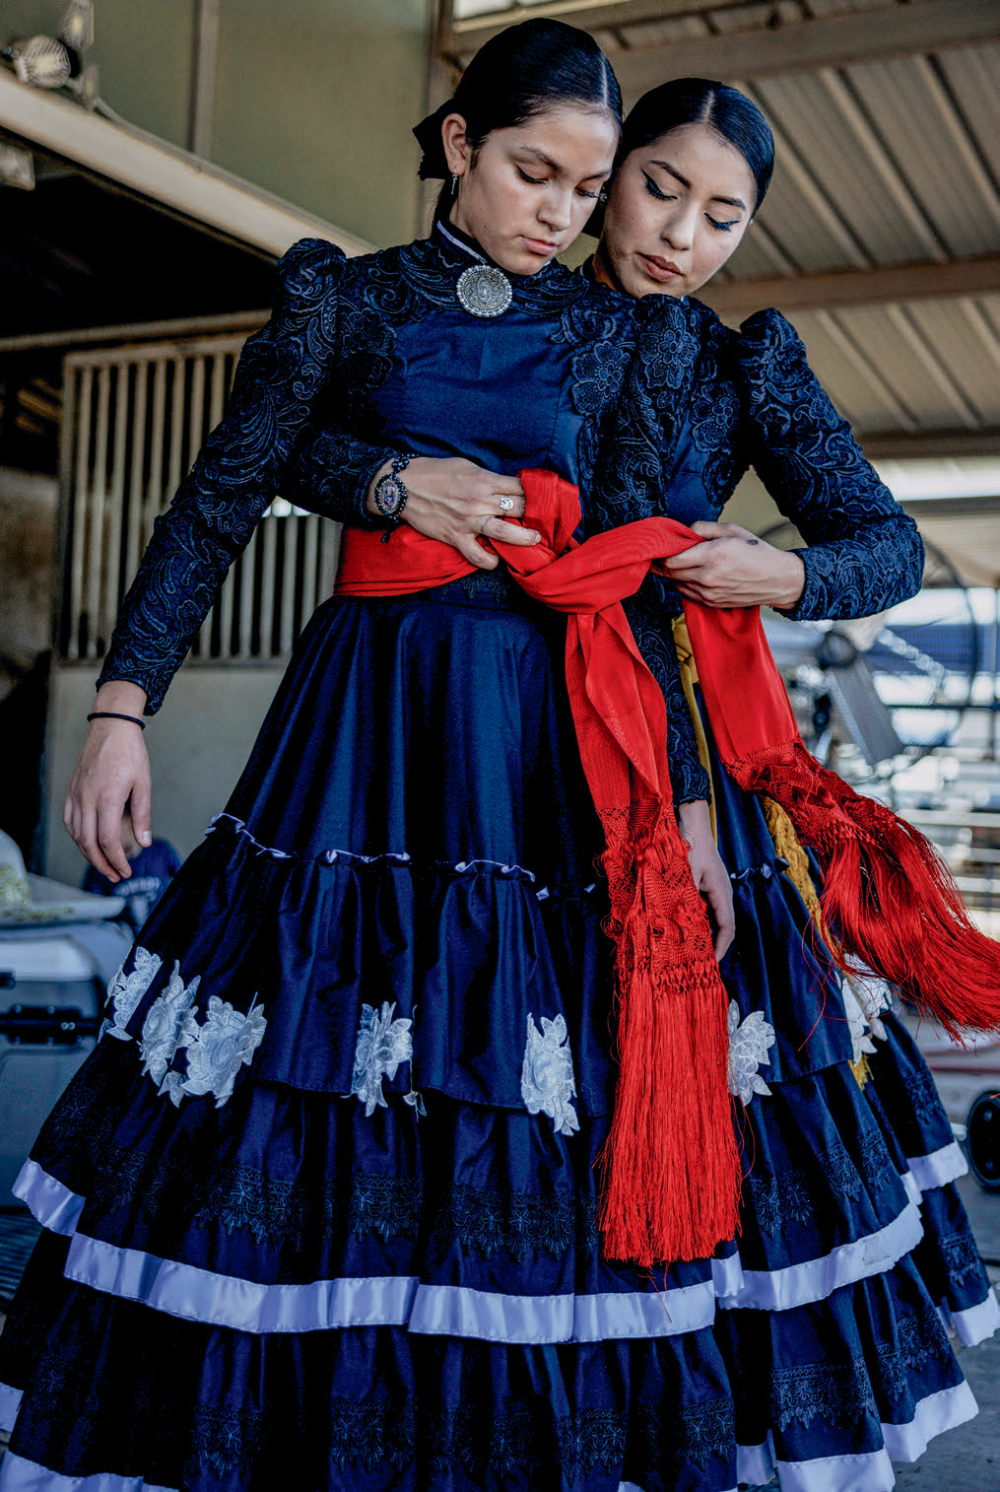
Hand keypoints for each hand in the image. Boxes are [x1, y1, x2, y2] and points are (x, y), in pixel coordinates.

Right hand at [64, 681, 150, 881]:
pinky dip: (78, 838)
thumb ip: (143, 814)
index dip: (116, 860)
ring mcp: (76, 795)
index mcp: (108, 797)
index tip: (126, 872)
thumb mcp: (143, 783)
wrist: (110, 727)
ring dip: (89, 854)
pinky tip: (89, 844)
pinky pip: (70, 822)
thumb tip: (143, 843)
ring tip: (105, 865)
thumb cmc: (129, 753)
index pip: (107, 840)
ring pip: (76, 835)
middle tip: (117, 877)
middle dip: (102, 864)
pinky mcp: (71, 792)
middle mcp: (87, 798)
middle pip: (88, 843)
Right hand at [367, 457, 539, 569]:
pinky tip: (495, 559)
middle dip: (534, 514)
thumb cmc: (434, 472)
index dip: (535, 493)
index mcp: (484, 480)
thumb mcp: (465, 466)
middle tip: (542, 519)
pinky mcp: (456, 537)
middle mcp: (480, 501)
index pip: (520, 487)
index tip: (541, 498)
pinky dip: (489, 561)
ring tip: (534, 539)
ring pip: (506, 533)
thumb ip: (486, 477)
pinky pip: (478, 556)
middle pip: (519, 508)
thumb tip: (504, 486)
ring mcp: (469, 521)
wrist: (404, 487)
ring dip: (524, 538)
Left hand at [662, 522, 804, 609]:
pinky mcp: (712, 603)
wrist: (777, 579)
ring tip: (683, 563)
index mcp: (713, 555)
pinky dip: (685, 584)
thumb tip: (685, 531)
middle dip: (665, 563)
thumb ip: (704, 528)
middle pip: (671, 572)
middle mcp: (708, 576)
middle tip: (665, 554)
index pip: (673, 559)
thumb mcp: (733, 530)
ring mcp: (709, 593)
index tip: (663, 547)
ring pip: (677, 584)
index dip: (664, 553)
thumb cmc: (757, 553)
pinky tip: (694, 575)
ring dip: (676, 574)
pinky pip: (687, 594)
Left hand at [677, 799, 734, 960]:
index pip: (727, 926)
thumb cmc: (691, 847)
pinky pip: (706, 910)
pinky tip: (686, 928)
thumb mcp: (686, 873)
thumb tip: (680, 921)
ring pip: (714, 919)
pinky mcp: (706, 887)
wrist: (692, 826)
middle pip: (723, 926)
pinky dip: (698, 921)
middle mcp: (722, 894)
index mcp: (722, 892)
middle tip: (700, 962)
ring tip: (692, 950)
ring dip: (705, 934)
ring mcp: (715, 890)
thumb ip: (685, 896)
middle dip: (713, 945)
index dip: (721, 946)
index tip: (712, 961)